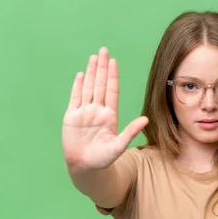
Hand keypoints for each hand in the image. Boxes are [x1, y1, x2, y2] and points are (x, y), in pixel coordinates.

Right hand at [62, 47, 147, 169]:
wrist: (85, 167)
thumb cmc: (103, 159)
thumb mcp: (119, 145)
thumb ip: (130, 131)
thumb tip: (145, 119)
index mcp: (109, 115)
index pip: (111, 90)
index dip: (113, 76)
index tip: (114, 62)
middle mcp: (97, 111)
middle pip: (100, 84)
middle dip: (102, 68)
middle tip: (104, 50)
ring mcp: (84, 113)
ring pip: (88, 88)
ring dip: (91, 73)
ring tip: (94, 57)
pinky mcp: (72, 117)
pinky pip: (75, 98)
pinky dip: (78, 86)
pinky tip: (81, 75)